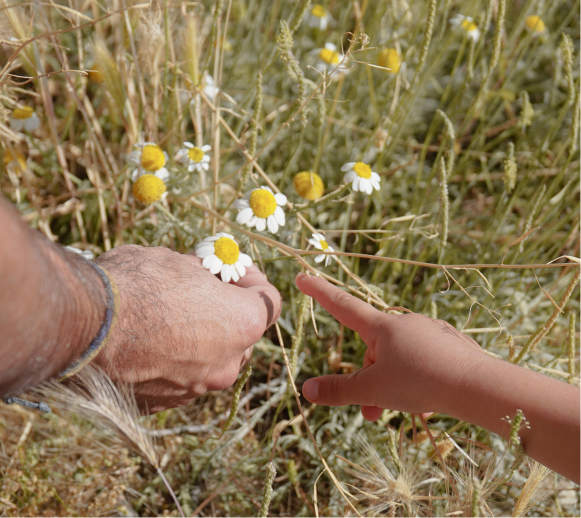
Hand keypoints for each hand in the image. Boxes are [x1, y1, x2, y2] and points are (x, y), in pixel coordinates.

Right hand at [93, 245, 280, 412]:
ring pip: (213, 358)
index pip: (270, 302)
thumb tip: (207, 277)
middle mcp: (229, 363)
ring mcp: (198, 388)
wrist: (85, 325)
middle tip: (201, 293)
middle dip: (227, 312)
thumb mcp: (179, 261)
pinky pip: (184, 376)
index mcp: (243, 324)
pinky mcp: (168, 403)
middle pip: (242, 333)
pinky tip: (149, 342)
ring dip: (201, 338)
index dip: (253, 280)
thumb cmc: (137, 284)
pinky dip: (176, 360)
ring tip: (169, 318)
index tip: (232, 271)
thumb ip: (205, 274)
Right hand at [296, 273, 486, 420]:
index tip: (302, 276)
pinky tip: (428, 400)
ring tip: (402, 410)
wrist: (478, 386)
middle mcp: (404, 323)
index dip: (319, 291)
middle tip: (372, 412)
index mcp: (382, 326)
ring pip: (399, 359)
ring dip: (392, 384)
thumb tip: (306, 390)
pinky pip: (423, 361)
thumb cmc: (420, 382)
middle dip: (369, 380)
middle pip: (373, 349)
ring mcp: (429, 332)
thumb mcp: (373, 390)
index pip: (342, 304)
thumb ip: (339, 390)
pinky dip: (417, 380)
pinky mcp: (449, 345)